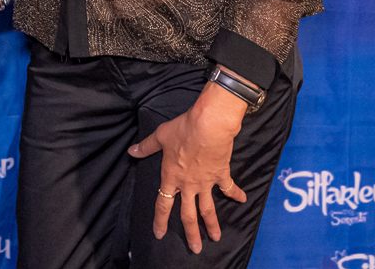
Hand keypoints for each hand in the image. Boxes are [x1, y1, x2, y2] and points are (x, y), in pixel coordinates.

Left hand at [127, 87, 247, 253]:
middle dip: (191, 233)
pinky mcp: (221, 174)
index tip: (159, 234)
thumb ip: (146, 146)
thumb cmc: (183, 130)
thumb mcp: (161, 136)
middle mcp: (188, 184)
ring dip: (212, 224)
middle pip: (188, 214)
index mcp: (171, 177)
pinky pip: (229, 188)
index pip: (163, 204)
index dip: (160, 220)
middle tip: (195, 249)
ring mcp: (205, 182)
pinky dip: (236, 194)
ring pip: (208, 209)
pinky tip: (243, 200)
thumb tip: (132, 151)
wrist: (208, 126)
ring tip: (216, 238)